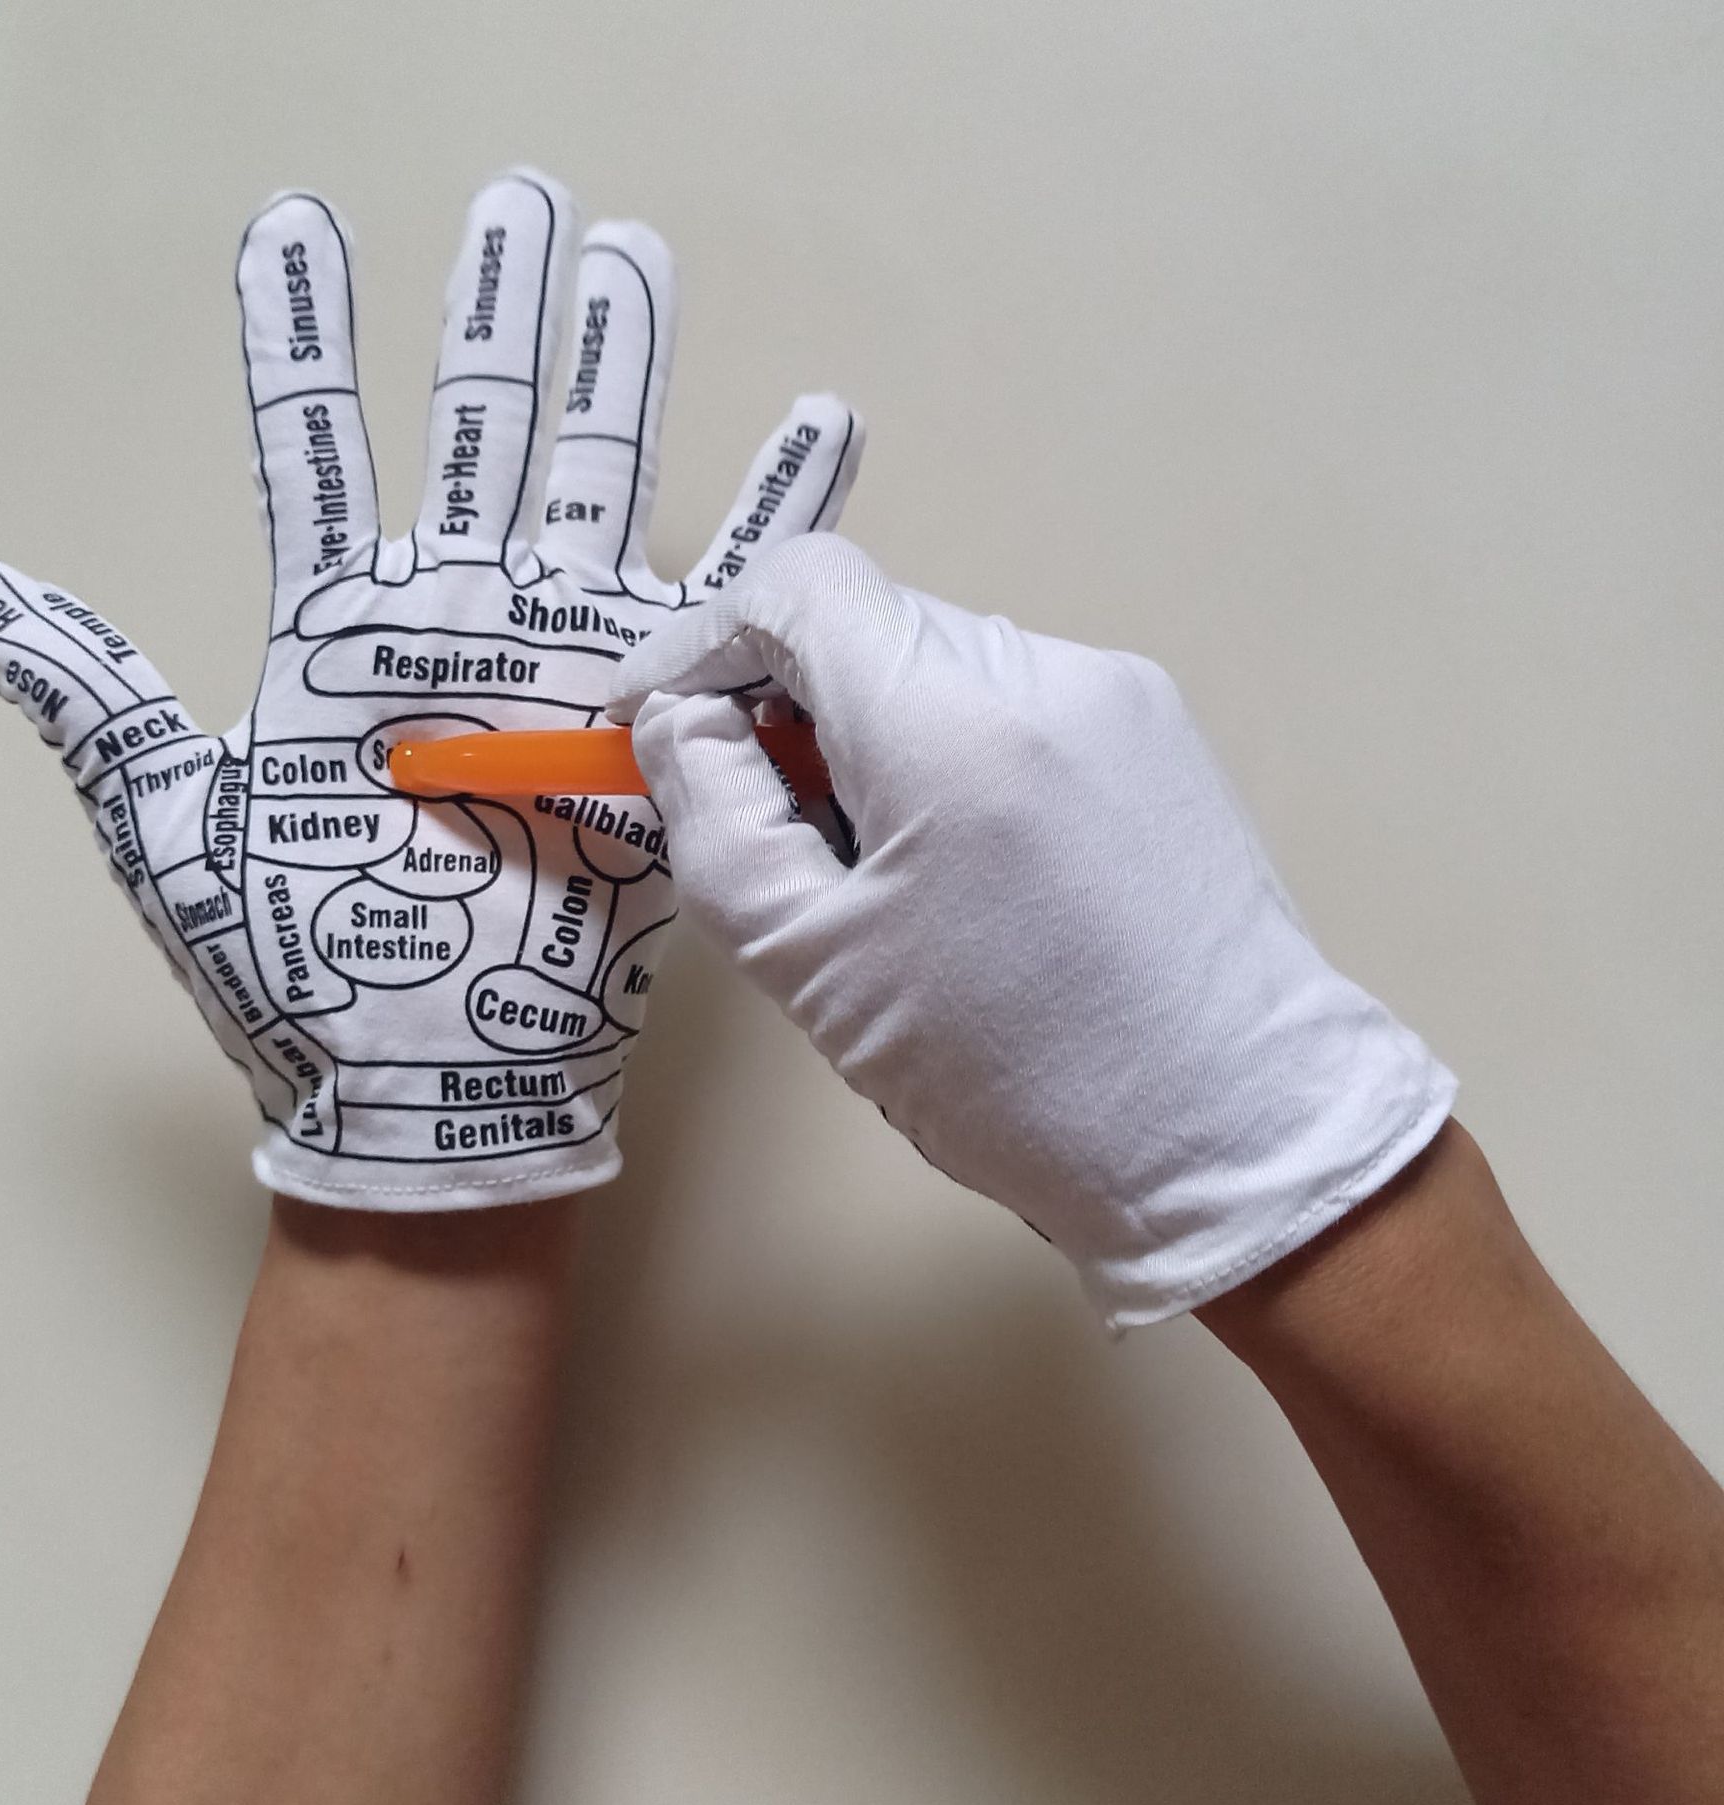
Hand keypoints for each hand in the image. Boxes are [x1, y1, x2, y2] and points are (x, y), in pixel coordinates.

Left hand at [0, 171, 860, 1209]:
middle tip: (524, 197)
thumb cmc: (290, 966)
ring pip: (597, 481)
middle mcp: (458, 626)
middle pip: (480, 431)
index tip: (300, 226)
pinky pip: (727, 603)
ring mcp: (557, 665)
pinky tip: (818, 428)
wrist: (422, 1085)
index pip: (316, 447)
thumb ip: (88, 696)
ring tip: (633, 259)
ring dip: (622, 370)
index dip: (304, 336)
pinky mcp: (647, 724)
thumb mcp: (167, 823)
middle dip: (501, 315)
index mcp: (341, 634)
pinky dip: (779, 518)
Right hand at [609, 534, 1453, 1324]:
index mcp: (951, 723)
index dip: (702, 638)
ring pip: (942, 664)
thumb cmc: (1016, 1074)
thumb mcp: (814, 964)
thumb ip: (716, 818)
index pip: (798, 585)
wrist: (1236, 1134)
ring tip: (881, 871)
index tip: (653, 717)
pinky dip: (954, 753)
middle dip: (786, 701)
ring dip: (873, 732)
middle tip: (765, 821)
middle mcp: (1044, 672)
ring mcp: (1119, 696)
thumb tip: (678, 719)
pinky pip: (1016, 705)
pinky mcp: (1162, 734)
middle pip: (870, 624)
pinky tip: (970, 870)